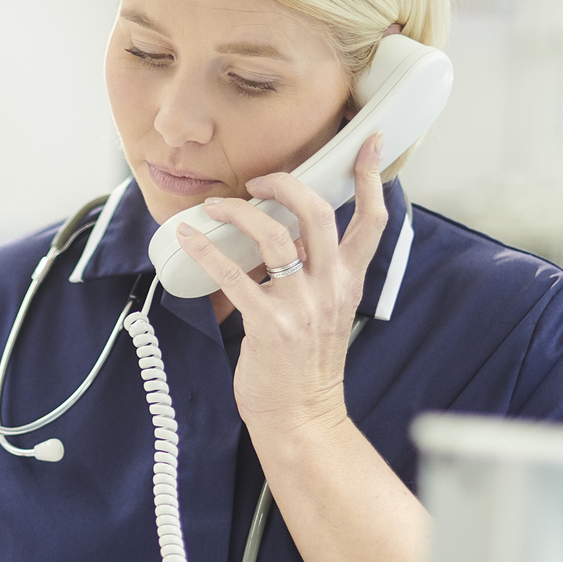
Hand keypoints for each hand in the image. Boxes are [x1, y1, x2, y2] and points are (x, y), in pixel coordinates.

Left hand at [173, 132, 391, 436]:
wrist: (302, 419)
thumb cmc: (306, 369)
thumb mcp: (327, 313)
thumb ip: (316, 275)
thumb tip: (285, 240)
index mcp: (349, 282)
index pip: (373, 220)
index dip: (371, 177)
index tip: (368, 142)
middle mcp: (331, 288)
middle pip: (319, 213)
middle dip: (287, 185)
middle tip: (260, 183)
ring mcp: (302, 307)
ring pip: (275, 236)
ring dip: (241, 212)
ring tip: (217, 207)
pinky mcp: (269, 325)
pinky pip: (234, 276)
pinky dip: (206, 250)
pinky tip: (189, 237)